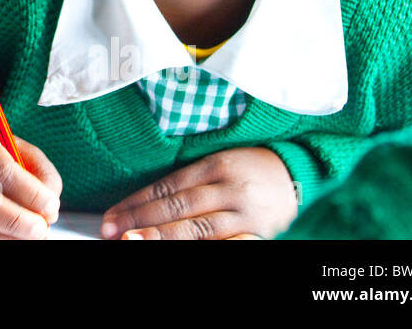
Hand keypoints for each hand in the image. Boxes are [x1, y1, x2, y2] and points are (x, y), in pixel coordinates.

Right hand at [0, 128, 61, 239]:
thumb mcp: (16, 150)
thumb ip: (39, 171)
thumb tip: (49, 207)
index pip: (0, 170)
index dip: (30, 193)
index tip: (51, 207)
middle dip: (17, 221)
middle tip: (42, 229)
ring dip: (6, 239)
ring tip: (31, 236)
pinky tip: (12, 239)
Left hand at [101, 147, 297, 239]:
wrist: (299, 175)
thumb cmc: (249, 168)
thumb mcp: (219, 163)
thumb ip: (188, 180)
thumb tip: (145, 201)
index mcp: (216, 165)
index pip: (167, 186)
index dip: (136, 201)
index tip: (112, 214)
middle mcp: (229, 188)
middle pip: (178, 207)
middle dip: (141, 221)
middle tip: (113, 230)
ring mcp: (244, 214)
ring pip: (197, 229)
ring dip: (162, 237)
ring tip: (134, 241)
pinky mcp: (257, 233)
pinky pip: (221, 243)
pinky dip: (196, 247)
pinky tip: (175, 248)